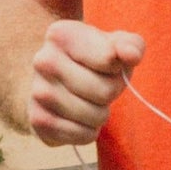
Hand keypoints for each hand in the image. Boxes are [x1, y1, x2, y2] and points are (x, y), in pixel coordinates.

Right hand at [27, 19, 144, 146]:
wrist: (51, 83)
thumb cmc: (91, 61)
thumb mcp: (114, 45)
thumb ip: (131, 45)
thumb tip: (131, 55)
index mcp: (61, 34)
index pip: (110, 59)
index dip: (118, 67)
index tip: (109, 63)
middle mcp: (44, 61)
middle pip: (105, 91)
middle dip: (112, 91)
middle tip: (100, 85)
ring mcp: (39, 92)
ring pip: (96, 115)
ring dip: (101, 113)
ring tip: (88, 100)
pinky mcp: (39, 121)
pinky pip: (84, 135)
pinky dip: (89, 130)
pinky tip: (77, 117)